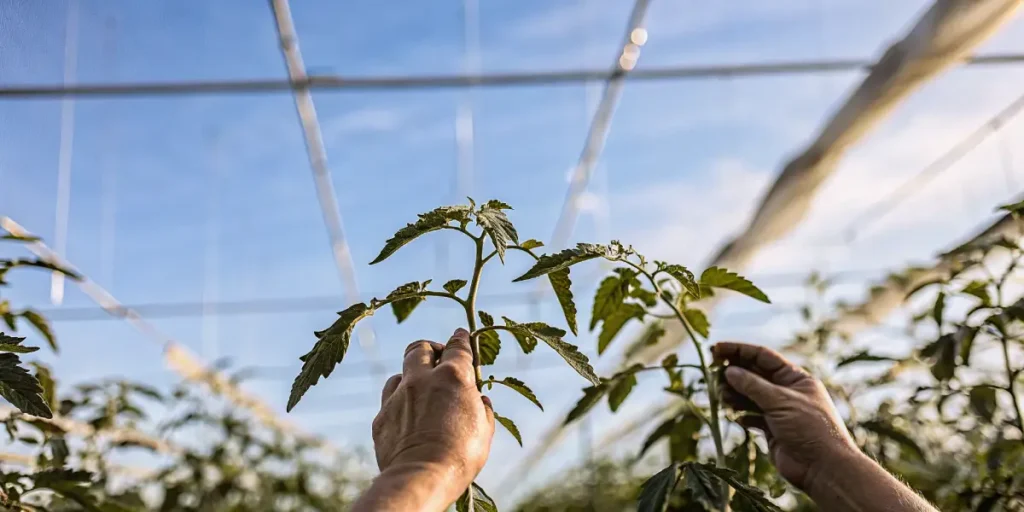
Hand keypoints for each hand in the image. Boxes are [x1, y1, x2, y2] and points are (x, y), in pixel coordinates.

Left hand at [371, 328, 494, 501]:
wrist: (422, 477)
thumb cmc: (461, 455)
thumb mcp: (484, 430)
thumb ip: (482, 409)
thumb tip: (479, 400)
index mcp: (452, 377)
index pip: (457, 347)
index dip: (461, 339)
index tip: (461, 335)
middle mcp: (421, 380)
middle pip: (419, 348)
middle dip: (430, 349)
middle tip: (438, 358)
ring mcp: (397, 397)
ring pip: (400, 373)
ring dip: (410, 377)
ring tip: (420, 390)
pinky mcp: (381, 417)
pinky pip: (388, 402)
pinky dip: (399, 404)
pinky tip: (408, 418)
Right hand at [712, 341, 856, 489]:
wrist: (823, 468)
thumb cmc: (810, 428)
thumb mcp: (780, 401)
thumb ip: (752, 385)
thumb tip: (729, 371)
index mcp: (795, 378)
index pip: (762, 356)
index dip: (738, 350)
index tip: (716, 349)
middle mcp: (787, 391)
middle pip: (754, 375)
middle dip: (733, 373)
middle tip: (712, 374)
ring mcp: (779, 411)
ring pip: (750, 396)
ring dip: (734, 394)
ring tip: (721, 397)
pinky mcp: (773, 429)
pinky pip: (752, 416)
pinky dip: (742, 415)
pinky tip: (736, 417)